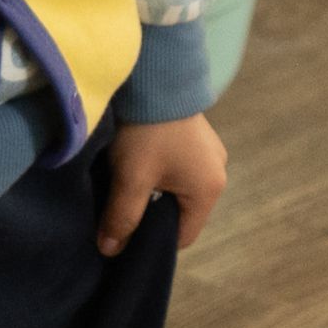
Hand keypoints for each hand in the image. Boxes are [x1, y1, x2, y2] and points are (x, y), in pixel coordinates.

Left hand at [97, 111, 226, 254]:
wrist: (155, 77)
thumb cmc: (148, 133)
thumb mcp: (131, 179)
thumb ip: (122, 218)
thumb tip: (109, 251)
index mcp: (209, 190)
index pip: (182, 236)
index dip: (152, 240)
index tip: (126, 234)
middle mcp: (217, 173)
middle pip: (180, 212)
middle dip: (151, 214)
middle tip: (122, 208)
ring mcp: (209, 152)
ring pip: (178, 189)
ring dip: (154, 190)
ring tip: (127, 184)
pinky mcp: (198, 136)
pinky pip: (179, 168)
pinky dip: (159, 172)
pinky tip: (138, 163)